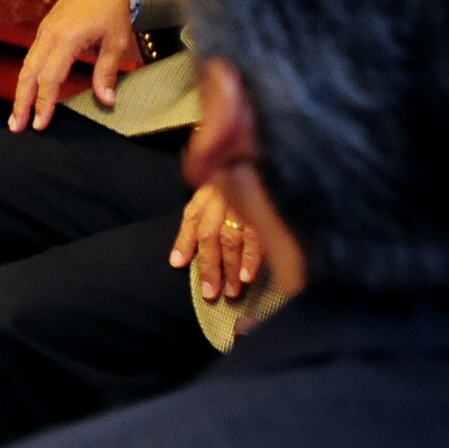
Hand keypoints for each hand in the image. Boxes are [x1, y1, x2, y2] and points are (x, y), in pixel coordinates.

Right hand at [10, 0, 140, 132]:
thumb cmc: (113, 8)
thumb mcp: (116, 41)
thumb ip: (107, 72)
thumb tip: (106, 100)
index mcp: (67, 38)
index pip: (49, 78)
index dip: (43, 103)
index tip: (40, 124)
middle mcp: (49, 34)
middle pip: (29, 74)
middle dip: (21, 102)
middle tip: (16, 127)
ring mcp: (44, 30)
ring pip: (26, 65)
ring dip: (20, 91)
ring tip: (16, 115)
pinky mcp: (45, 28)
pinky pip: (31, 55)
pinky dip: (27, 76)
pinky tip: (27, 90)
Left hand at [169, 182, 262, 301]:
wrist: (270, 155)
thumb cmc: (244, 173)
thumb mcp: (220, 183)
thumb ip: (204, 208)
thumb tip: (183, 246)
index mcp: (212, 188)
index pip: (193, 215)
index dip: (184, 241)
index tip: (178, 264)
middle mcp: (224, 195)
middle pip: (210, 234)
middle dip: (209, 265)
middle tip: (210, 292)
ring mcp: (244, 201)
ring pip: (230, 239)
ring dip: (229, 268)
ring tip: (230, 291)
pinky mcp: (266, 208)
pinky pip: (256, 236)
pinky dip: (251, 258)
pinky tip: (247, 276)